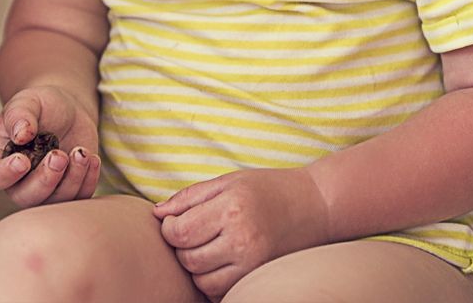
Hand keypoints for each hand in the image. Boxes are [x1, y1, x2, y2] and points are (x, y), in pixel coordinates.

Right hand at [0, 85, 100, 207]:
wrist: (68, 109)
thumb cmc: (41, 106)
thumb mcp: (28, 101)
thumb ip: (20, 115)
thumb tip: (21, 135)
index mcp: (0, 158)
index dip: (4, 174)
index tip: (23, 161)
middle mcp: (19, 180)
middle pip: (25, 197)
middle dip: (45, 180)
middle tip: (59, 156)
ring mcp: (45, 187)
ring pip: (54, 201)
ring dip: (70, 180)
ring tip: (81, 152)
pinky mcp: (69, 187)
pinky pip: (78, 197)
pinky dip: (88, 181)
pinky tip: (92, 158)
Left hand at [154, 167, 328, 301]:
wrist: (315, 205)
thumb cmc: (269, 188)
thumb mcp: (229, 180)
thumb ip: (190, 197)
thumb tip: (157, 214)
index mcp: (231, 208)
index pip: (180, 232)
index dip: (168, 229)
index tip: (174, 222)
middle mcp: (242, 239)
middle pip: (188, 259)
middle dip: (181, 247)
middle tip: (193, 232)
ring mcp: (252, 263)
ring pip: (201, 280)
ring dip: (196, 266)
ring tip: (208, 245)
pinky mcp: (258, 277)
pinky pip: (219, 291)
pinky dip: (212, 280)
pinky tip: (221, 260)